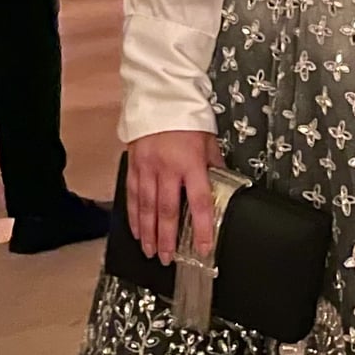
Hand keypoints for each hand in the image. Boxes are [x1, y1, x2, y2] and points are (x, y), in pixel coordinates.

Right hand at [127, 128, 222, 264]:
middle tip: (169, 259)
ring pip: (146, 207)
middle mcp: (167, 168)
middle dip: (168, 239)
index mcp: (191, 163)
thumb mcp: (209, 142)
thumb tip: (223, 187)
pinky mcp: (133, 165)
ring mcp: (147, 167)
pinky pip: (132, 195)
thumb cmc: (188, 118)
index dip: (202, 228)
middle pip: (168, 211)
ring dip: (149, 233)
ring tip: (151, 251)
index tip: (203, 248)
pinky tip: (137, 230)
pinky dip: (134, 216)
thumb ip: (214, 167)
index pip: (199, 203)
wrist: (160, 96)